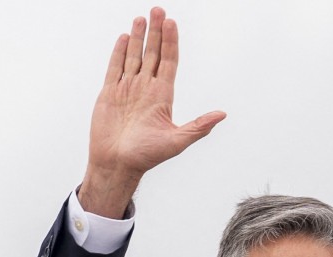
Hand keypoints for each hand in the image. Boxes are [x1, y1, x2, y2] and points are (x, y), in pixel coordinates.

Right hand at [79, 7, 225, 217]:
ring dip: (138, 37)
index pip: (169, 62)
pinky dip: (119, 52)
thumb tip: (222, 114)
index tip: (171, 23)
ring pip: (135, 57)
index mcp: (163, 96)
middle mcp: (146, 89)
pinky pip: (115, 68)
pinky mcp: (110, 93)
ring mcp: (128, 89)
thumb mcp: (177, 141)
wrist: (117, 164)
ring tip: (141, 18)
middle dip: (156, 32)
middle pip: (153, 54)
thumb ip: (199, 126)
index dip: (171, 42)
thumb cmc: (146, 156)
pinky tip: (124, 38)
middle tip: (158, 9)